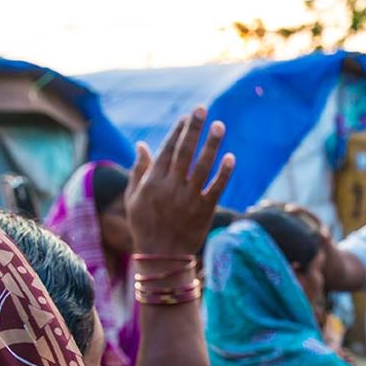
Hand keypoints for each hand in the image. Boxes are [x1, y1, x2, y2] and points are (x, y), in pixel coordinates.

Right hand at [126, 107, 235, 256]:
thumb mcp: (134, 198)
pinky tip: (230, 157)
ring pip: (201, 166)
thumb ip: (139, 170)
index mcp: (152, 181)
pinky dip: (223, 173)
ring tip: (219, 126)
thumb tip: (142, 144)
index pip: (167, 149)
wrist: (161, 257)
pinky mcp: (203, 211)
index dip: (178, 131)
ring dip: (211, 145)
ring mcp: (188, 198)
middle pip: (184, 152)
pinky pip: (215, 188)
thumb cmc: (145, 225)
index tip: (188, 116)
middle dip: (193, 129)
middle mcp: (170, 187)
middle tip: (203, 109)